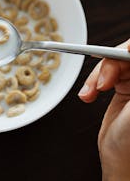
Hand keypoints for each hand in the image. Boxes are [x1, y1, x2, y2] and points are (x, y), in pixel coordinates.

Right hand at [78, 39, 129, 180]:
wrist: (122, 163)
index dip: (125, 51)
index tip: (115, 57)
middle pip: (125, 55)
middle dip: (109, 66)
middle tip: (102, 82)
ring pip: (112, 63)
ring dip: (96, 76)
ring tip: (91, 92)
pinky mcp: (123, 86)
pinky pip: (104, 74)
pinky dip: (92, 83)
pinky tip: (89, 94)